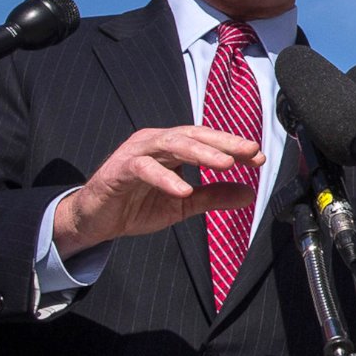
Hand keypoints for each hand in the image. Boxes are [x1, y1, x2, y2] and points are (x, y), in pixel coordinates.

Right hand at [51, 125, 258, 258]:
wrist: (95, 220)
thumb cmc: (136, 205)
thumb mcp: (183, 204)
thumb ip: (213, 196)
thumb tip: (249, 194)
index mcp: (172, 148)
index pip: (207, 140)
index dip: (233, 147)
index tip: (259, 157)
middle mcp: (156, 143)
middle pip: (194, 135)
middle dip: (224, 143)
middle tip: (250, 152)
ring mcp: (137, 152)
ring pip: (172, 144)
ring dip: (201, 153)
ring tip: (225, 165)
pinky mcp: (120, 169)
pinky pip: (144, 169)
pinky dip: (165, 178)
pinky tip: (183, 190)